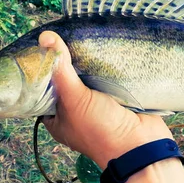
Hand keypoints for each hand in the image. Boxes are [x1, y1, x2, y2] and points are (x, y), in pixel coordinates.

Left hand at [39, 31, 171, 168]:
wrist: (140, 145)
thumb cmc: (101, 129)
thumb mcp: (75, 98)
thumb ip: (61, 69)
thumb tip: (45, 37)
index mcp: (59, 120)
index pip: (43, 92)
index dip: (42, 71)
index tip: (43, 47)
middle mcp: (76, 115)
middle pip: (67, 83)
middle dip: (68, 65)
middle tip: (66, 37)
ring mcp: (98, 108)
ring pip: (89, 81)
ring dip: (89, 65)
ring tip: (84, 38)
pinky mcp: (118, 101)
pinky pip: (109, 81)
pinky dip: (108, 70)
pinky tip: (105, 51)